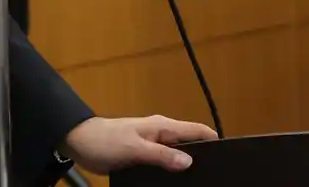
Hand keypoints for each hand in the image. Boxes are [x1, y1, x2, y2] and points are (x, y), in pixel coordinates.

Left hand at [60, 115, 217, 173]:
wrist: (79, 142)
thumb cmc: (105, 140)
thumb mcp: (134, 149)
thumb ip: (161, 155)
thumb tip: (189, 162)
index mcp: (163, 127)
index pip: (197, 131)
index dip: (215, 142)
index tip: (228, 158)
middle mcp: (161, 135)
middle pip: (191, 146)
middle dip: (203, 158)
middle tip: (215, 177)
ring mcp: (153, 146)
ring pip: (178, 157)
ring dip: (186, 168)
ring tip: (199, 184)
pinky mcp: (144, 157)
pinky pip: (165, 165)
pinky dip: (172, 172)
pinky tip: (176, 185)